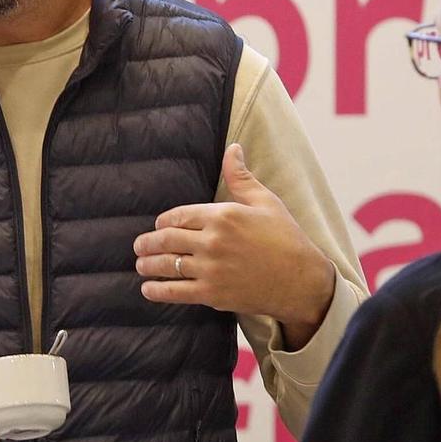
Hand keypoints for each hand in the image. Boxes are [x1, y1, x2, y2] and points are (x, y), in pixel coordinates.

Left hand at [134, 144, 336, 345]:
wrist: (301, 280)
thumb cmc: (285, 238)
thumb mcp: (265, 201)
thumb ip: (241, 177)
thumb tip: (232, 148)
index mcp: (223, 215)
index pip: (178, 215)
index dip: (163, 222)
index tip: (157, 226)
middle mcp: (212, 241)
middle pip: (166, 240)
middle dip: (147, 243)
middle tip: (139, 246)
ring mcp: (210, 269)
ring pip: (167, 265)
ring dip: (147, 264)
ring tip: (140, 264)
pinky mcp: (212, 294)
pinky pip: (175, 291)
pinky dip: (157, 290)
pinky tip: (147, 289)